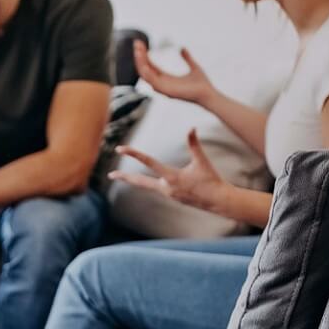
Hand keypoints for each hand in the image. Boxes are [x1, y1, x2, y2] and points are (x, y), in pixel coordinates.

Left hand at [110, 130, 229, 214]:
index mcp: (171, 177)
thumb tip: (191, 127)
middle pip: (140, 182)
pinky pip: (157, 188)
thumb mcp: (202, 161)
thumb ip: (194, 144)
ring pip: (147, 185)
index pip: (148, 163)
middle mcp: (166, 187)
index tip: (120, 148)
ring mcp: (168, 194)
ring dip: (135, 180)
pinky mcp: (172, 197)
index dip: (134, 154)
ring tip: (122, 176)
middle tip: (111, 175)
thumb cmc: (211, 179)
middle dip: (125, 177)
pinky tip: (146, 181)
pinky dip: (149, 183)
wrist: (217, 201)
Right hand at [134, 41, 214, 106]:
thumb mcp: (193, 66)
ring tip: (138, 51)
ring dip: (140, 63)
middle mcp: (162, 84)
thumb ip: (187, 58)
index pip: (150, 67)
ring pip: (146, 76)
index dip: (145, 56)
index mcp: (166, 79)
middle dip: (140, 57)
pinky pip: (153, 82)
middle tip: (137, 44)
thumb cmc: (202, 84)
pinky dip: (147, 73)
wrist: (208, 93)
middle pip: (146, 70)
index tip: (141, 44)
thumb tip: (183, 49)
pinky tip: (144, 64)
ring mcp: (163, 89)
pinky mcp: (167, 92)